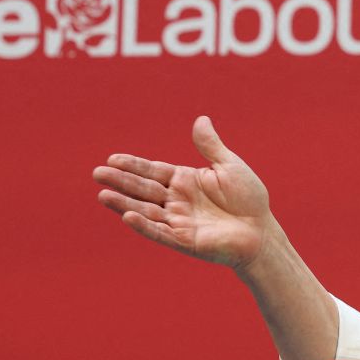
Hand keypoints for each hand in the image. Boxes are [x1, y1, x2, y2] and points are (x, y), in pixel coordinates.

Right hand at [94, 116, 271, 269]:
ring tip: (103, 195)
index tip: (112, 158)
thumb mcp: (230, 166)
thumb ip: (211, 146)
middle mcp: (177, 200)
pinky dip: (144, 225)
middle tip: (97, 173)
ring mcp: (179, 221)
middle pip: (143, 189)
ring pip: (145, 211)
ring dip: (124, 204)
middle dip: (121, 181)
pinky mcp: (184, 240)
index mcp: (185, 181)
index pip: (153, 171)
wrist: (262, 231)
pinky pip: (160, 232)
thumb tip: (200, 119)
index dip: (133, 165)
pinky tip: (127, 217)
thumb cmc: (249, 199)